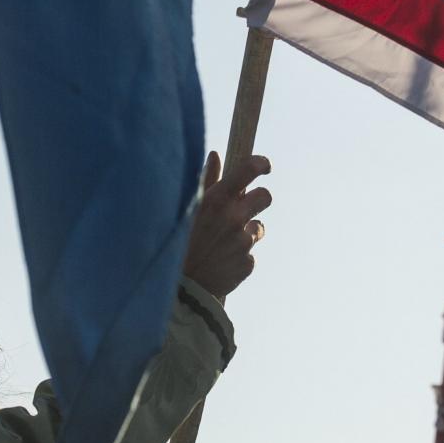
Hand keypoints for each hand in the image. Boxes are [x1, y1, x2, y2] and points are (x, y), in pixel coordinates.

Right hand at [182, 151, 270, 298]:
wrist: (178, 287)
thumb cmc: (178, 241)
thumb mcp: (188, 207)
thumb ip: (206, 181)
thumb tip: (215, 155)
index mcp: (217, 200)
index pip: (249, 170)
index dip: (261, 164)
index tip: (265, 166)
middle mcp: (234, 218)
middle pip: (265, 197)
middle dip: (257, 199)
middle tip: (244, 207)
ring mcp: (243, 242)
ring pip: (258, 227)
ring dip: (246, 230)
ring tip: (222, 242)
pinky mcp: (248, 263)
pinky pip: (250, 253)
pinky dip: (239, 255)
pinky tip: (221, 260)